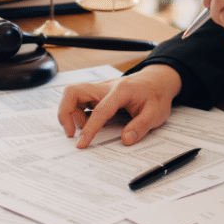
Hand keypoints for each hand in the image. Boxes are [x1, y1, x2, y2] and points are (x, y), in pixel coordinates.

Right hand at [57, 64, 180, 148]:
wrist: (157, 81)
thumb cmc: (156, 95)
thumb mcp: (156, 113)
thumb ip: (140, 127)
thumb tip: (126, 140)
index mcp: (121, 91)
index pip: (99, 110)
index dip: (89, 128)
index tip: (82, 143)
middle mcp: (105, 87)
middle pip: (73, 92)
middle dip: (65, 113)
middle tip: (71, 133)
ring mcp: (99, 89)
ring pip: (72, 96)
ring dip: (71, 114)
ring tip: (86, 128)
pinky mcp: (96, 94)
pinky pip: (78, 101)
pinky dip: (77, 113)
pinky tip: (88, 122)